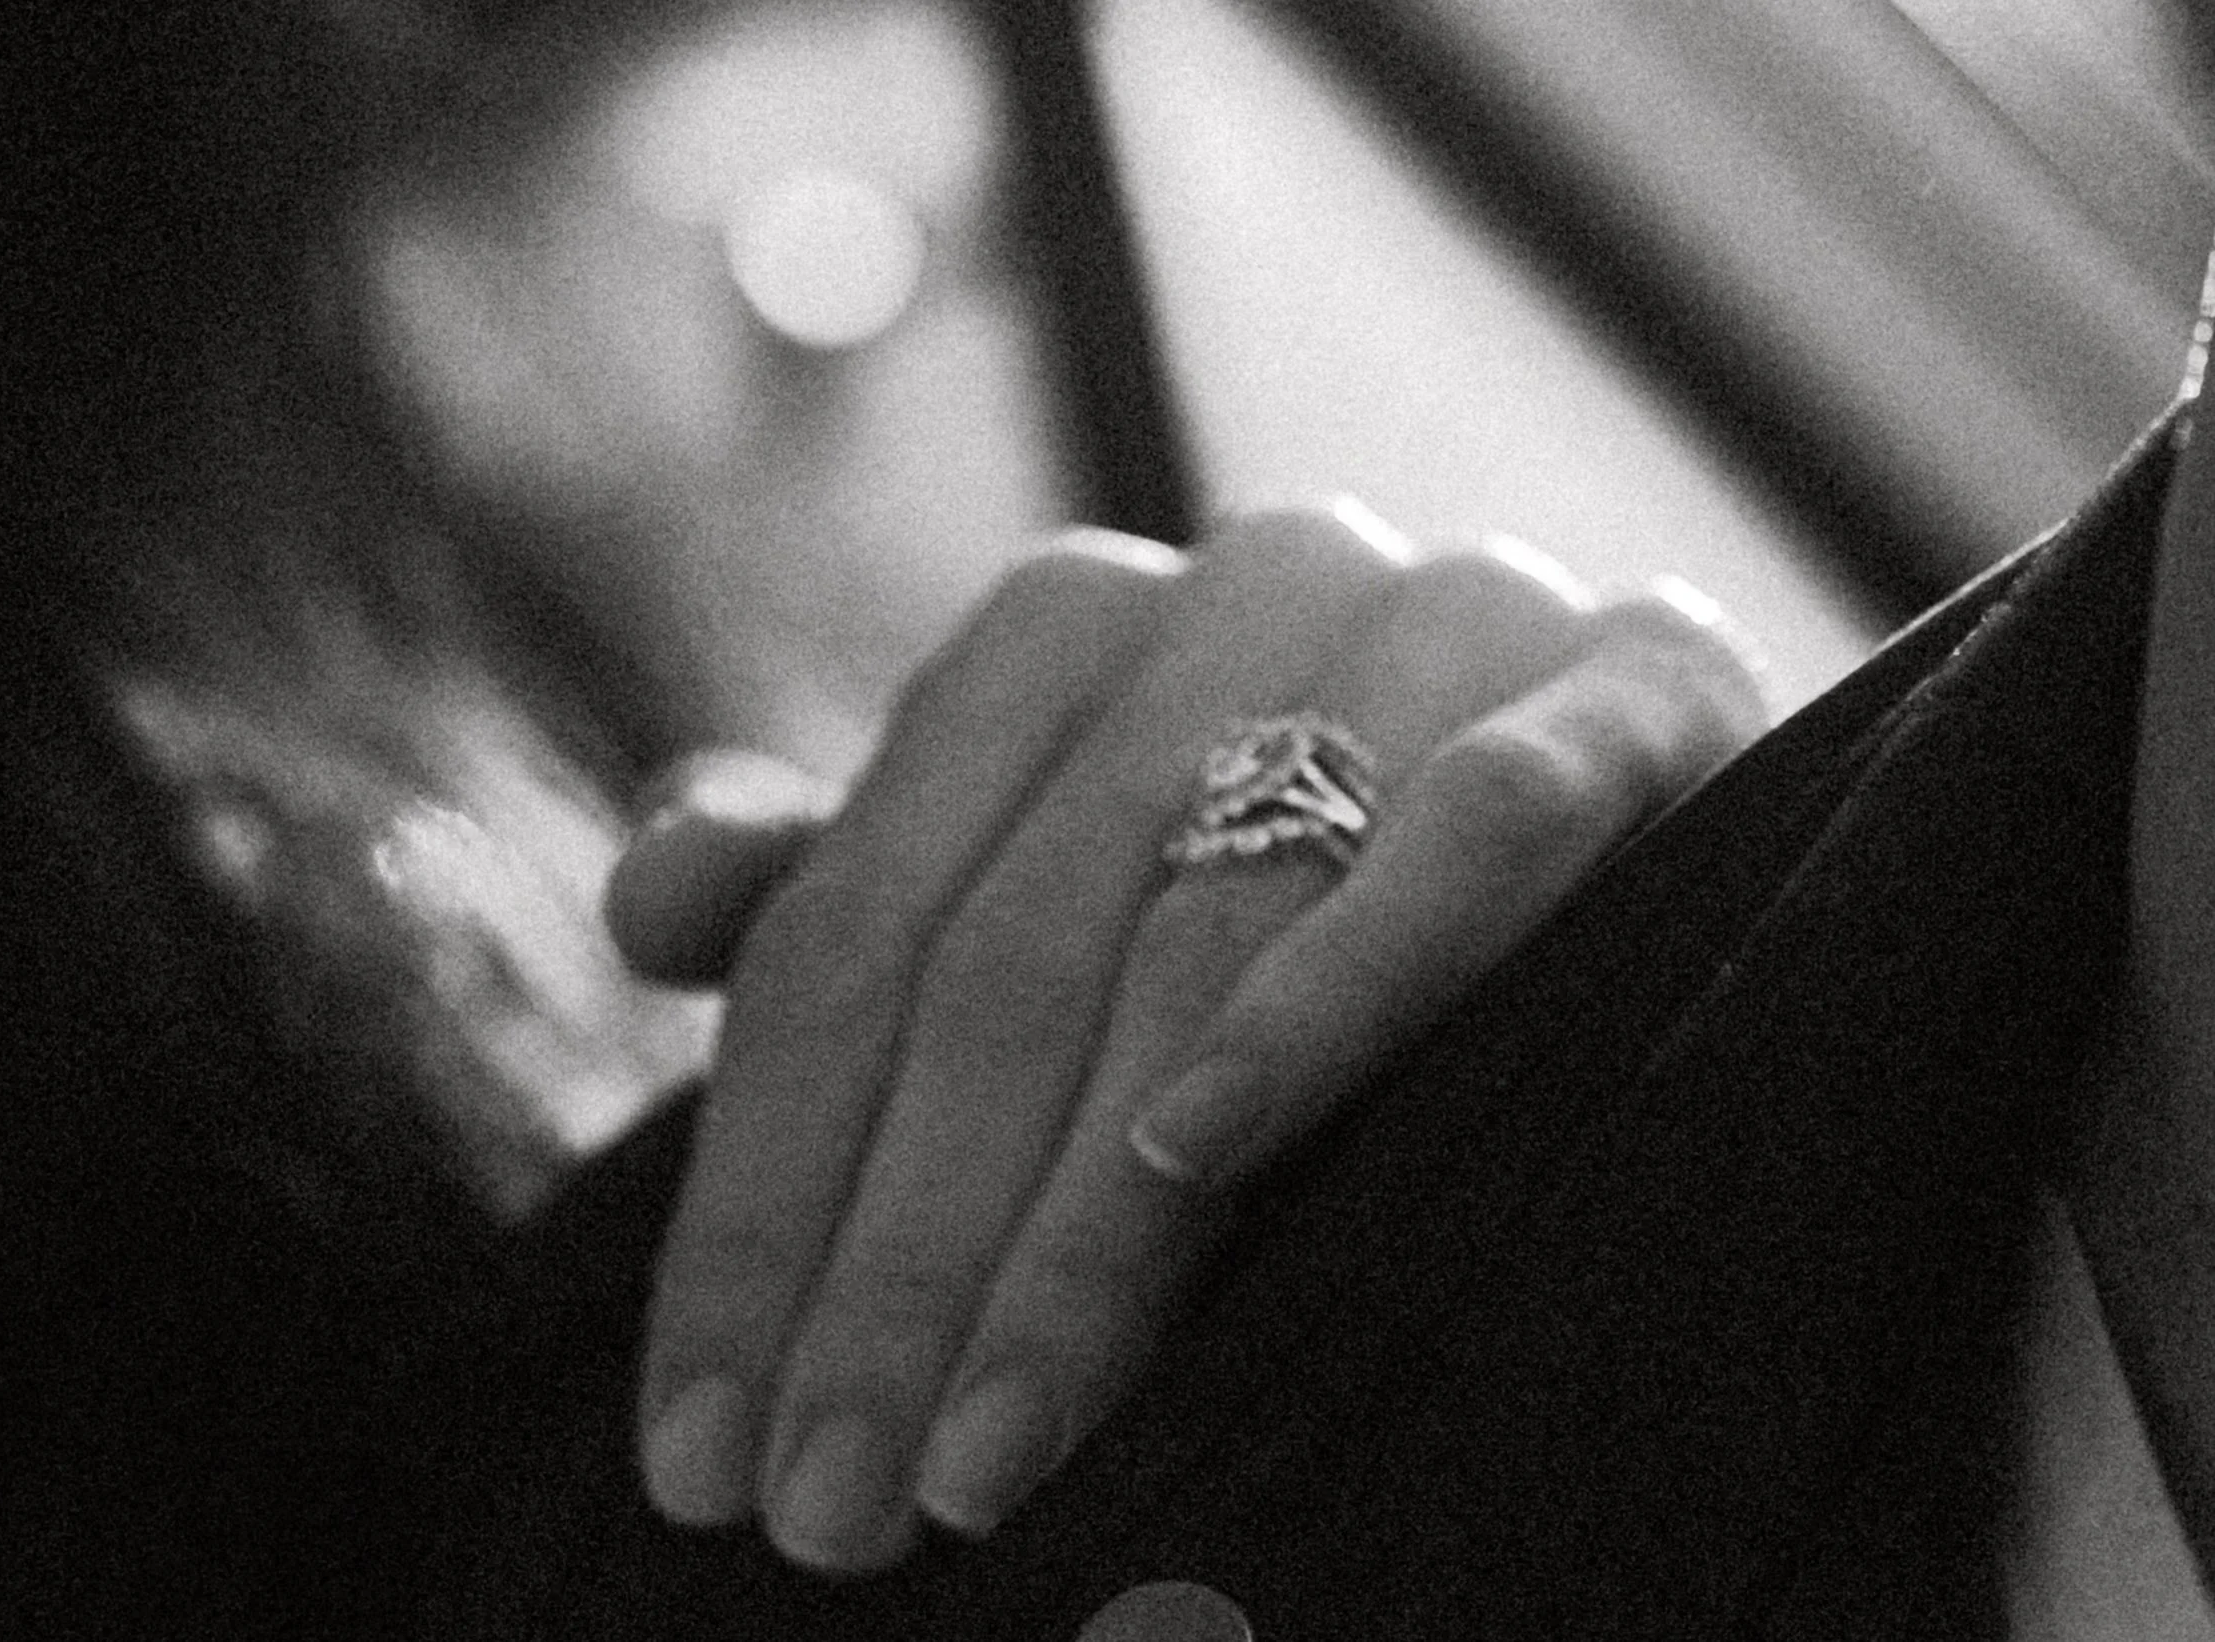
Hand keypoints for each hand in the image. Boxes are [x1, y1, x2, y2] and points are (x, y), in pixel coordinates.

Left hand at [606, 503, 1767, 1572]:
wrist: (1657, 802)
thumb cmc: (1309, 889)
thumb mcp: (1047, 890)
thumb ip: (850, 891)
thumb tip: (648, 900)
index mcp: (1061, 629)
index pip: (845, 933)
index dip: (755, 1202)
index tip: (700, 1450)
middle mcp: (1234, 584)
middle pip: (999, 955)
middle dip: (896, 1260)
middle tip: (826, 1510)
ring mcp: (1440, 616)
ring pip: (1198, 932)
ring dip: (1078, 1218)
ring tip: (980, 1451)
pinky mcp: (1639, 680)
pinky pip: (1474, 835)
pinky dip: (1332, 991)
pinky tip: (1203, 1156)